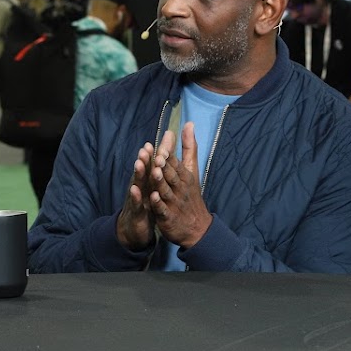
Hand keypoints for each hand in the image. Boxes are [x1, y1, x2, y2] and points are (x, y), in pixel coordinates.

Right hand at [115, 140, 155, 251]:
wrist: (134, 228)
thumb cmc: (146, 203)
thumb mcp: (153, 187)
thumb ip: (158, 171)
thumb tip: (164, 153)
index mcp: (148, 181)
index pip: (152, 165)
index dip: (154, 154)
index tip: (157, 140)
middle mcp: (141, 187)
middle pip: (143, 171)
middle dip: (144, 159)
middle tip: (145, 148)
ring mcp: (137, 199)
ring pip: (138, 185)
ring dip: (138, 174)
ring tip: (139, 163)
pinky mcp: (136, 212)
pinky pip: (136, 204)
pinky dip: (136, 197)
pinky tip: (136, 190)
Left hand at [149, 123, 211, 248]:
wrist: (197, 227)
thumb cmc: (190, 194)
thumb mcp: (192, 170)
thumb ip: (189, 147)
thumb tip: (188, 123)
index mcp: (184, 176)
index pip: (176, 164)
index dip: (169, 156)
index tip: (164, 145)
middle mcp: (180, 188)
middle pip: (171, 176)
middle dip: (165, 166)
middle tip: (158, 156)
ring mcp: (174, 203)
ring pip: (166, 191)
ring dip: (161, 182)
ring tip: (154, 173)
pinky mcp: (169, 216)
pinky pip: (163, 210)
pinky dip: (159, 204)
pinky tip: (153, 197)